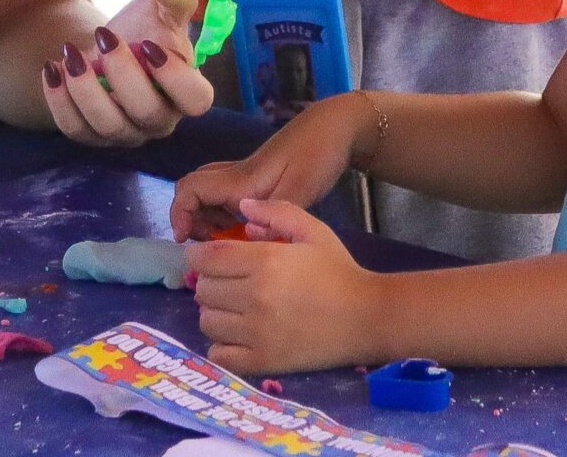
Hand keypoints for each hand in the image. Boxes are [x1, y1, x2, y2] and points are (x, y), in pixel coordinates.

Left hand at [42, 0, 213, 149]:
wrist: (109, 44)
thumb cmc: (146, 27)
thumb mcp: (162, 6)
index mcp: (187, 92)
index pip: (196, 100)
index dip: (175, 77)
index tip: (149, 44)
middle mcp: (160, 119)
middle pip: (148, 113)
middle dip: (124, 75)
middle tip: (105, 36)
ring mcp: (126, 132)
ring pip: (108, 125)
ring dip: (86, 89)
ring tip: (70, 51)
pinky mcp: (93, 135)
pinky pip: (75, 129)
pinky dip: (60, 100)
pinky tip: (52, 68)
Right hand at [169, 94, 368, 239]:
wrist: (337, 128)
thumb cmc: (318, 154)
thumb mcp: (301, 188)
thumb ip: (275, 218)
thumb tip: (249, 240)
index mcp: (241, 179)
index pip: (190, 189)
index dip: (179, 214)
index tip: (184, 240)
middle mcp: (237, 176)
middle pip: (193, 190)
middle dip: (189, 218)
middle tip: (207, 244)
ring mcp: (247, 176)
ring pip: (209, 193)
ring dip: (206, 217)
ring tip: (224, 242)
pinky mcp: (259, 179)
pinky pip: (227, 196)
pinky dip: (223, 213)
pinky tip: (244, 230)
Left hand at [185, 199, 382, 375]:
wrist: (367, 317)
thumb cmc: (339, 270)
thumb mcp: (313, 231)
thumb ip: (277, 213)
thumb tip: (243, 206)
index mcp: (265, 262)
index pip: (207, 258)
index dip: (199, 256)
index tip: (207, 258)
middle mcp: (255, 298)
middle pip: (203, 290)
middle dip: (210, 282)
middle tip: (228, 282)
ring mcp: (257, 333)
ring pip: (207, 321)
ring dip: (214, 312)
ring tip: (233, 308)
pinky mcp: (263, 361)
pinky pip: (219, 354)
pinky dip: (221, 344)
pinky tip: (237, 335)